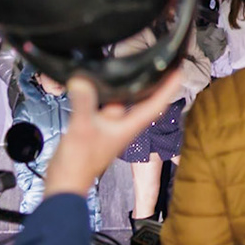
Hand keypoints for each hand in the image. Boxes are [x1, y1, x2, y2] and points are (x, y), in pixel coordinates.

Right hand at [45, 73, 184, 197]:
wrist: (65, 182)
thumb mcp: (82, 128)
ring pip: (123, 101)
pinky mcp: (96, 126)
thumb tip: (82, 80)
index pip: (156, 105)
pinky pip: (106, 105)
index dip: (168, 88)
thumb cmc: (79, 162)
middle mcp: (123, 125)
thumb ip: (84, 103)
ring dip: (128, 86)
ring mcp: (110, 126)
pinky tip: (98, 81)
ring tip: (133, 65)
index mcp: (129, 127)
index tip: (178, 72)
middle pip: (142, 100)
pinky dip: (105, 93)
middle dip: (152, 82)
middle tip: (159, 62)